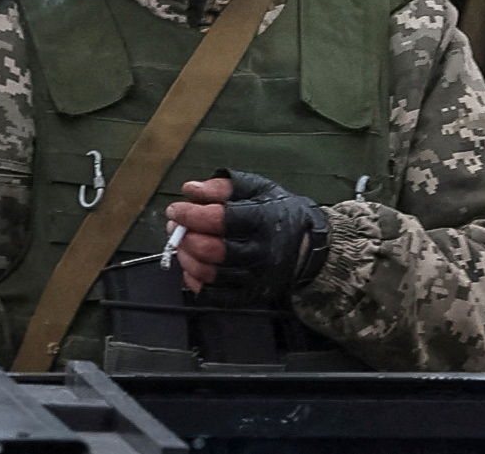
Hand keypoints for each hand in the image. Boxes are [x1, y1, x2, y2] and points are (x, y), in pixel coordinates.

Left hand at [164, 172, 330, 300]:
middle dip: (185, 236)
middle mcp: (260, 251)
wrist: (309, 248)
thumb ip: (224, 186)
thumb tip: (190, 190)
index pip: (220, 219)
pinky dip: (195, 281)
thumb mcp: (259, 189)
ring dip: (186, 258)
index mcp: (264, 220)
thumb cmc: (280, 213)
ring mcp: (255, 277)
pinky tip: (191, 267)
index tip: (175, 209)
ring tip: (182, 244)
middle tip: (175, 227)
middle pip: (211, 249)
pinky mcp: (249, 297)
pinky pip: (213, 295)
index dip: (191, 215)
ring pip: (209, 273)